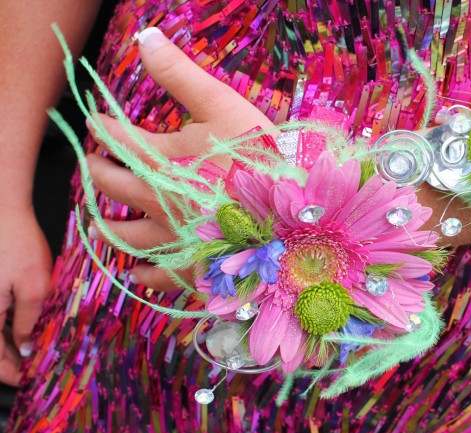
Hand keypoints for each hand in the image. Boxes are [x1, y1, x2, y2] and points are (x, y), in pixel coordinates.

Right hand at [0, 205, 51, 384]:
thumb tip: (24, 351)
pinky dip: (5, 327)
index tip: (33, 381)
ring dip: (9, 345)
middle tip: (38, 367)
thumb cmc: (16, 243)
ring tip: (36, 350)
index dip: (14, 376)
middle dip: (13, 362)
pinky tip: (25, 327)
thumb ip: (28, 322)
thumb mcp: (34, 286)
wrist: (0, 209)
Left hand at [87, 27, 276, 289]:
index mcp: (158, 160)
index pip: (116, 139)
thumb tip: (146, 38)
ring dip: (108, 224)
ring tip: (101, 221)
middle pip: (110, 186)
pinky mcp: (189, 266)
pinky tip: (137, 269)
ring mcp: (172, 237)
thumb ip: (180, 74)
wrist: (294, 212)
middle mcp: (155, 201)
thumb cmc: (260, 156)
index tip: (98, 122)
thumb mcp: (223, 106)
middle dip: (98, 171)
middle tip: (94, 165)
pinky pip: (156, 276)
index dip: (104, 126)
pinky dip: (143, 272)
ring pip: (124, 235)